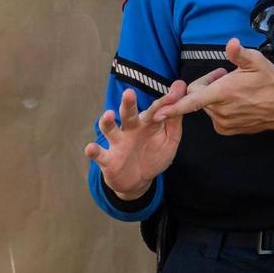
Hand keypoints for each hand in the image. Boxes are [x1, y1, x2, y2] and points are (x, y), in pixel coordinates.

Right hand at [84, 70, 224, 199]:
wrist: (137, 181)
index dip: (165, 101)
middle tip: (129, 93)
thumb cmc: (154, 156)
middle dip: (128, 104)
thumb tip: (183, 94)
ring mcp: (118, 143)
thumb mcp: (170, 140)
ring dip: (107, 122)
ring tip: (108, 115)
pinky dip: (93, 150)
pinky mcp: (108, 159)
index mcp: (147, 123)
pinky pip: (99, 154)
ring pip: (111, 129)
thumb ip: (175, 120)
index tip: (176, 91)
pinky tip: (90, 148)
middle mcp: (130, 129)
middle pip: (128, 114)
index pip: (156, 110)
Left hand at [155, 38, 273, 136]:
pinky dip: (220, 109)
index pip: (191, 101)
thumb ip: (239, 53)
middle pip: (198, 97)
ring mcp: (224, 123)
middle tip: (224, 76)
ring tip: (234, 89)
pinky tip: (236, 102)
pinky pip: (215, 117)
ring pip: (207, 107)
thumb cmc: (271, 82)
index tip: (156, 113)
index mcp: (223, 93)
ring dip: (214, 98)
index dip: (173, 107)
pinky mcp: (228, 130)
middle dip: (206, 86)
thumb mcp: (256, 61)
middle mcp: (220, 111)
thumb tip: (231, 43)